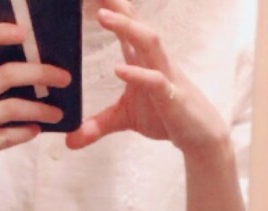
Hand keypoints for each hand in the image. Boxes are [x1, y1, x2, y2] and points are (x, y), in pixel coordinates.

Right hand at [0, 23, 71, 210]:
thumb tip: (41, 74)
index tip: (26, 33)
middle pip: (4, 74)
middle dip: (39, 73)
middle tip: (64, 79)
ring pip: (8, 108)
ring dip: (39, 109)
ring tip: (58, 114)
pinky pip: (2, 138)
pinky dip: (24, 133)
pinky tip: (36, 131)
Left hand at [66, 0, 229, 157]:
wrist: (198, 134)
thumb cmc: (164, 116)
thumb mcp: (124, 119)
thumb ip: (98, 125)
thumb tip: (70, 140)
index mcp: (141, 60)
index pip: (126, 28)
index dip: (112, 8)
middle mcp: (153, 61)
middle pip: (137, 25)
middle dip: (118, 6)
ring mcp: (164, 76)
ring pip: (149, 42)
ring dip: (127, 28)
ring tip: (103, 16)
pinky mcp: (172, 97)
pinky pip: (156, 80)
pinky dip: (138, 74)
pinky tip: (120, 70)